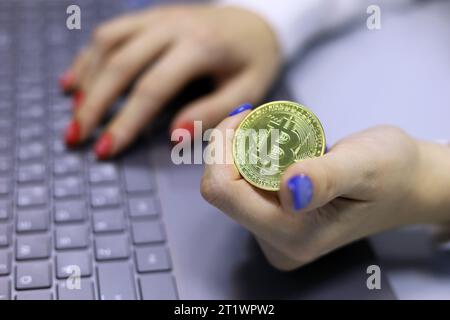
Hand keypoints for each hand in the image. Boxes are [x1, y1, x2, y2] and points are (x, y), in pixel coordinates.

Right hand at [61, 4, 280, 158]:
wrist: (257, 21)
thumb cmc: (254, 61)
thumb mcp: (246, 91)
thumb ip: (211, 112)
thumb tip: (172, 135)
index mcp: (200, 46)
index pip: (151, 88)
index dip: (125, 122)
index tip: (106, 150)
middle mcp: (172, 26)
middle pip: (120, 65)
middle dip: (94, 104)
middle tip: (75, 137)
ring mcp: (158, 17)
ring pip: (107, 44)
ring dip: (86, 80)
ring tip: (75, 114)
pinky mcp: (150, 16)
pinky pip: (110, 32)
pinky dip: (88, 57)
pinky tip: (75, 81)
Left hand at [201, 109, 449, 269]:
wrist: (404, 185)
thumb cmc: (392, 172)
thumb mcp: (366, 165)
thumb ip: (327, 178)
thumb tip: (290, 190)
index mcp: (293, 235)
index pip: (223, 192)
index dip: (224, 149)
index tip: (247, 117)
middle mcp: (276, 243)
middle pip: (222, 189)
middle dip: (231, 147)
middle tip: (257, 118)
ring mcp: (273, 236)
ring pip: (229, 187)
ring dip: (240, 152)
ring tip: (269, 131)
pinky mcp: (274, 223)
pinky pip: (241, 188)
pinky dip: (249, 160)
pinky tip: (271, 146)